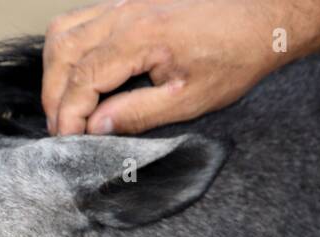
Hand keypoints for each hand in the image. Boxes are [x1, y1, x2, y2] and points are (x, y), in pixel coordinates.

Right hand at [41, 0, 300, 135]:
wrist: (265, 14)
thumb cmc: (236, 54)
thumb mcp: (191, 99)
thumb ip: (137, 114)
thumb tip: (96, 128)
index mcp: (140, 37)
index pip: (82, 78)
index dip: (68, 114)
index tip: (69, 139)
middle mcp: (125, 13)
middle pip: (63, 53)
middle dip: (54, 96)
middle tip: (62, 129)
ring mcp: (124, 3)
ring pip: (63, 33)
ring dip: (55, 71)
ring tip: (65, 105)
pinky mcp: (128, 2)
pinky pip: (79, 20)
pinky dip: (67, 49)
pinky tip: (76, 74)